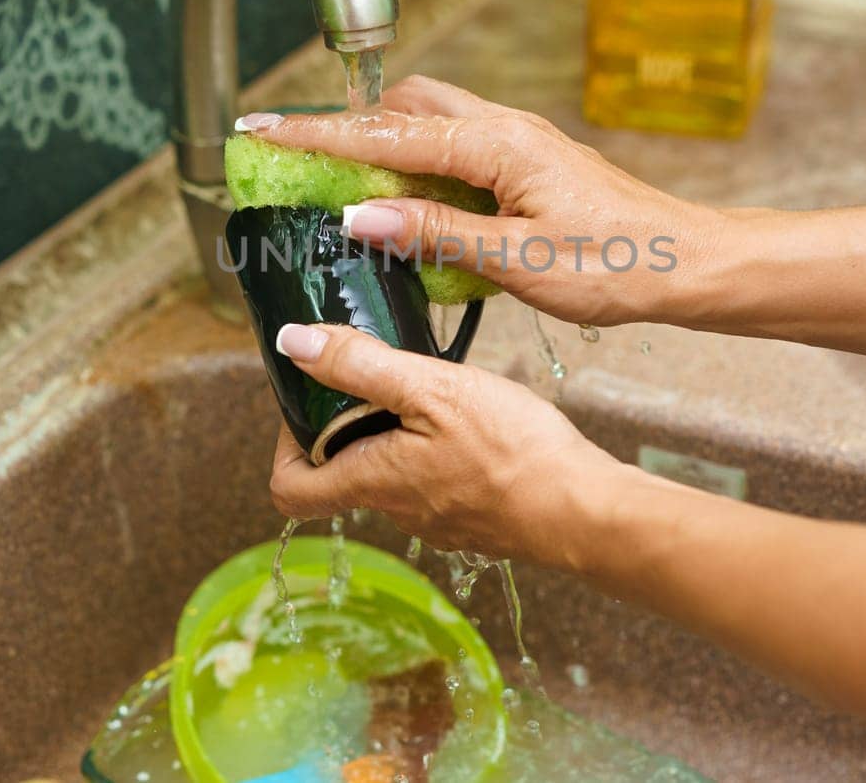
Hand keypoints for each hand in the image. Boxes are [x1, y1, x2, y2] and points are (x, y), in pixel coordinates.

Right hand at [237, 76, 721, 326]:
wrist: (685, 262)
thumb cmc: (617, 263)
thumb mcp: (516, 260)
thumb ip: (433, 233)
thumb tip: (359, 212)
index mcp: (495, 145)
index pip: (386, 131)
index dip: (317, 133)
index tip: (263, 129)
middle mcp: (504, 129)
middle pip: (403, 108)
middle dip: (346, 129)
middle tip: (298, 161)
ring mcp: (517, 144)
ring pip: (430, 127)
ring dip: (383, 151)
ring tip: (342, 192)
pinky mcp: (526, 165)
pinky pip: (455, 153)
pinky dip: (418, 172)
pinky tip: (408, 214)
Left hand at [268, 321, 619, 562]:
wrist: (583, 510)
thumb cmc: (512, 452)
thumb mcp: (432, 389)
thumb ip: (360, 366)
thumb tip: (295, 344)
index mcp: (372, 480)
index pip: (287, 487)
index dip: (282, 444)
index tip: (307, 401)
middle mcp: (395, 510)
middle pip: (342, 471)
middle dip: (351, 422)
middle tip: (384, 375)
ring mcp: (435, 521)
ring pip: (392, 474)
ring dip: (399, 432)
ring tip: (437, 390)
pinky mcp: (471, 521)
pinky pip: (435, 483)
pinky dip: (439, 450)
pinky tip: (476, 422)